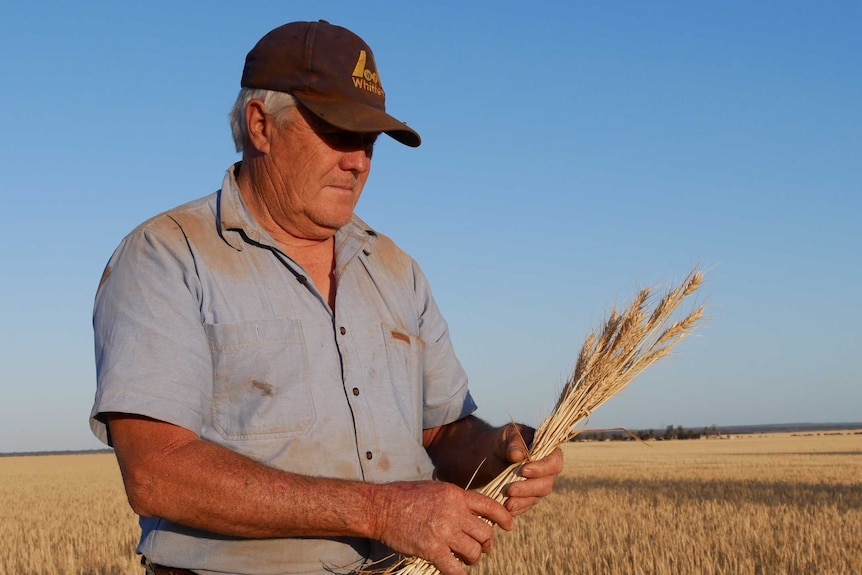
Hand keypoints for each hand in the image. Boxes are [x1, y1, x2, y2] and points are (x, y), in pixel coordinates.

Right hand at [370, 480, 513, 574]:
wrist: (381, 507)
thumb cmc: (406, 497)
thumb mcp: (436, 490)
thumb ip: (456, 501)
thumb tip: (473, 513)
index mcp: (456, 495)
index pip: (489, 506)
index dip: (504, 518)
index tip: (508, 526)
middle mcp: (453, 512)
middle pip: (485, 533)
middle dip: (486, 544)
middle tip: (480, 548)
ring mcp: (443, 531)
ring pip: (474, 552)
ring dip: (472, 558)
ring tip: (464, 558)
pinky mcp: (432, 549)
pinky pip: (455, 569)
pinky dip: (459, 574)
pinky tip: (455, 573)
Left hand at [498, 424, 562, 515]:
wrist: (495, 453)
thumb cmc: (506, 440)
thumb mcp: (508, 435)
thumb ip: (515, 442)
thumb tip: (517, 455)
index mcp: (550, 452)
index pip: (554, 463)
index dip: (541, 469)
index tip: (523, 470)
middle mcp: (548, 472)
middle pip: (546, 484)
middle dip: (528, 488)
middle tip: (510, 489)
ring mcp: (539, 486)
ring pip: (536, 497)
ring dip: (522, 501)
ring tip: (507, 503)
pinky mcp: (529, 497)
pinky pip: (526, 506)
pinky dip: (517, 508)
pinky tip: (506, 509)